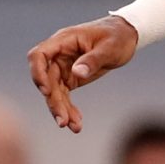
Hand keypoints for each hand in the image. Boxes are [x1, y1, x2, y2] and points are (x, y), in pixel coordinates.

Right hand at [26, 15, 140, 132]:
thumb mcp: (110, 47)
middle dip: (53, 101)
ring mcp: (63, 67)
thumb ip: (93, 59)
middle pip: (47, 79)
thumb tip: (77, 72)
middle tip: (63, 121)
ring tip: (73, 127)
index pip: (39, 55)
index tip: (46, 91)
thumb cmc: (117, 36)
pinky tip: (77, 123)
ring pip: (54, 91)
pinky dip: (69, 109)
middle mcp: (59, 55)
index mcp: (63, 41)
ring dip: (61, 109)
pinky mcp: (71, 78)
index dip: (38, 73)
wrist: (126, 36)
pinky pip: (64, 96)